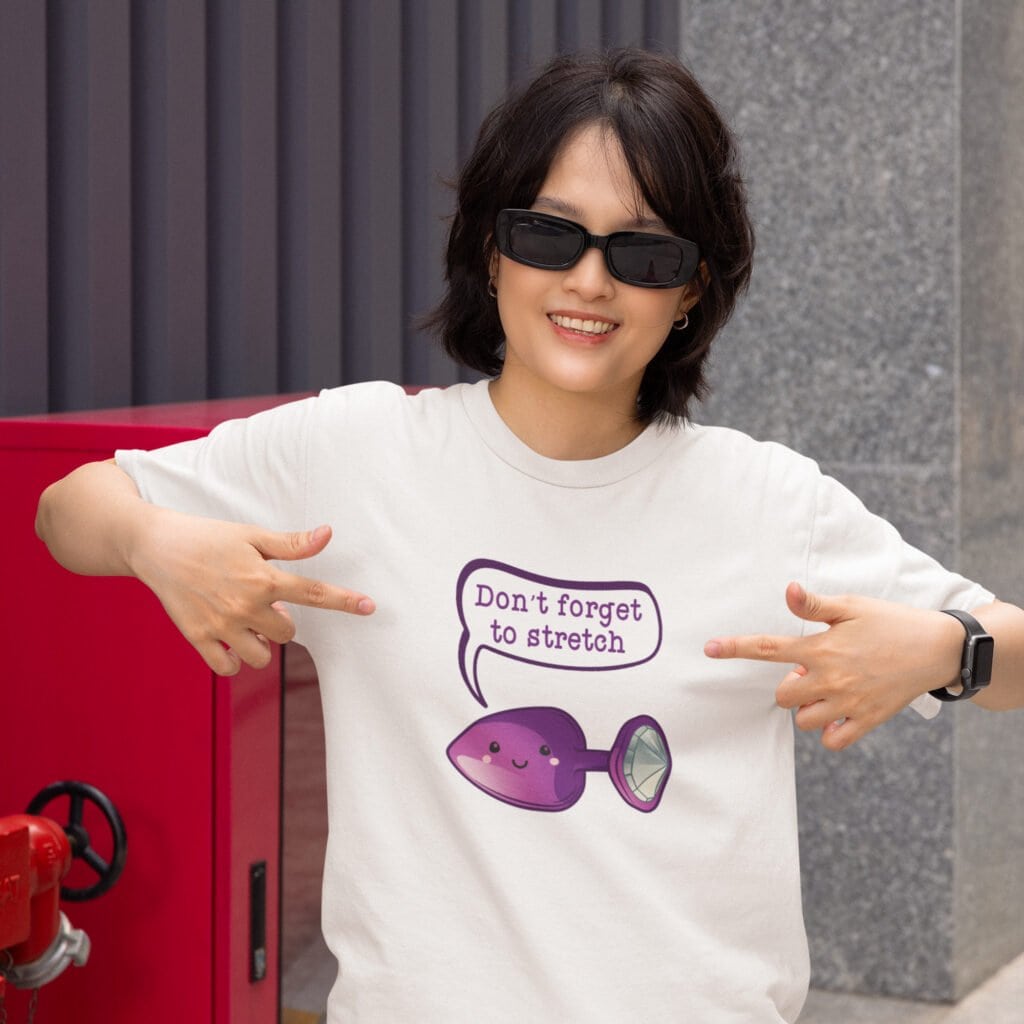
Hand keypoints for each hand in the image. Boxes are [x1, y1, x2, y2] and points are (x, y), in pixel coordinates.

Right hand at [130, 512, 373, 674]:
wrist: (156, 545)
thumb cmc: (208, 537)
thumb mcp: (252, 536)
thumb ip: (291, 544)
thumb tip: (327, 535)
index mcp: (263, 577)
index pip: (315, 593)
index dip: (344, 601)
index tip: (369, 606)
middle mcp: (245, 604)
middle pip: (288, 633)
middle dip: (282, 622)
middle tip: (262, 602)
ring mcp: (220, 625)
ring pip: (261, 656)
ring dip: (260, 643)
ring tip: (244, 620)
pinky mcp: (197, 638)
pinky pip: (229, 667)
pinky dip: (234, 659)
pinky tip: (229, 638)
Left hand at [703, 582, 962, 749]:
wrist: (937, 648)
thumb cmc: (890, 622)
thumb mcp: (851, 606)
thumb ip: (814, 605)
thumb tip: (787, 590)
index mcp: (821, 648)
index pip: (767, 648)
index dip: (734, 647)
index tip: (708, 648)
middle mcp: (830, 679)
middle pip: (783, 694)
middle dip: (790, 683)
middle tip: (813, 669)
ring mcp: (848, 703)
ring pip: (804, 720)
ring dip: (808, 707)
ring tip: (830, 688)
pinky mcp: (868, 720)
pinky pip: (833, 740)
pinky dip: (829, 731)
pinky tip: (838, 712)